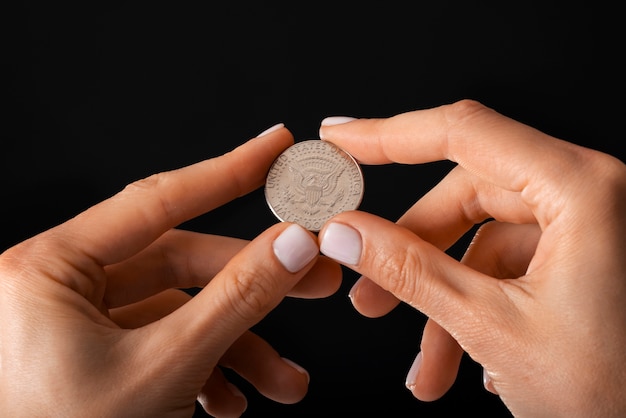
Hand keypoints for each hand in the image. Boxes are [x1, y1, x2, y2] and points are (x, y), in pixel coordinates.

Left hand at [0, 125, 341, 417]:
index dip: (228, 171)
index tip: (275, 147)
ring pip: (180, 312)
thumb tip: (293, 244)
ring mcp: (77, 324)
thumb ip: (236, 299)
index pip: (160, 201)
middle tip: (318, 281)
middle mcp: (58, 287)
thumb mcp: (164, 369)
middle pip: (181, 265)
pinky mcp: (94, 357)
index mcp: (48, 270)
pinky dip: (206, 368)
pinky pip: (162, 344)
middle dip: (254, 285)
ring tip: (284, 383)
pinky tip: (234, 400)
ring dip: (238, 345)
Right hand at [317, 100, 625, 416]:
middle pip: (467, 195)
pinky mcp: (578, 261)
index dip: (390, 134)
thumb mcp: (493, 327)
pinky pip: (505, 271)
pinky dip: (475, 313)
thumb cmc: (618, 394)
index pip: (464, 133)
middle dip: (412, 251)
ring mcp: (583, 229)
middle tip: (366, 286)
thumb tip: (348, 234)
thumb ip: (410, 271)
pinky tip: (468, 365)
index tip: (343, 140)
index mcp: (581, 190)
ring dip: (442, 301)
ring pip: (481, 242)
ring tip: (427, 363)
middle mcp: (587, 196)